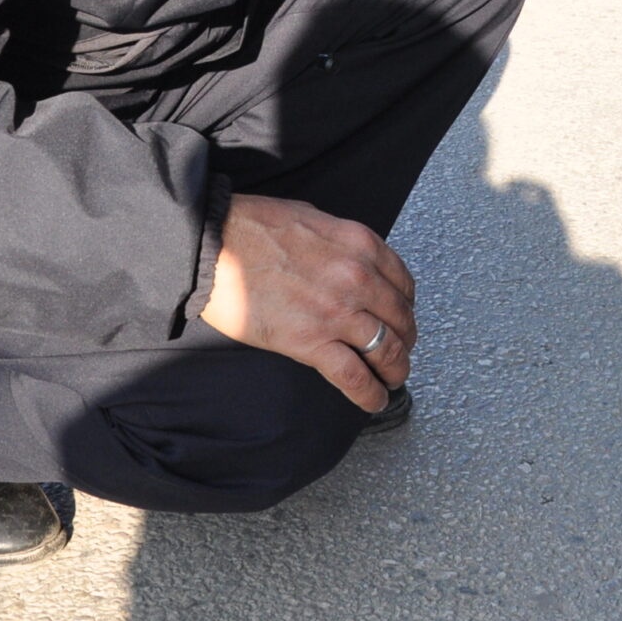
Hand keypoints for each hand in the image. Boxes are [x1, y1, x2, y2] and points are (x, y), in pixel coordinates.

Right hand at [199, 193, 415, 410]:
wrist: (215, 243)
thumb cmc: (254, 226)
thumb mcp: (314, 218)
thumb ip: (341, 243)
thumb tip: (347, 259)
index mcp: (361, 245)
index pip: (403, 284)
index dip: (406, 308)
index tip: (402, 318)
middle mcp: (358, 279)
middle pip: (400, 319)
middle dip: (405, 341)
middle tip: (401, 352)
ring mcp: (337, 312)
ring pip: (385, 350)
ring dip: (395, 370)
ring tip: (393, 380)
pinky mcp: (310, 342)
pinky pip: (353, 376)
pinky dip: (370, 393)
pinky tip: (374, 401)